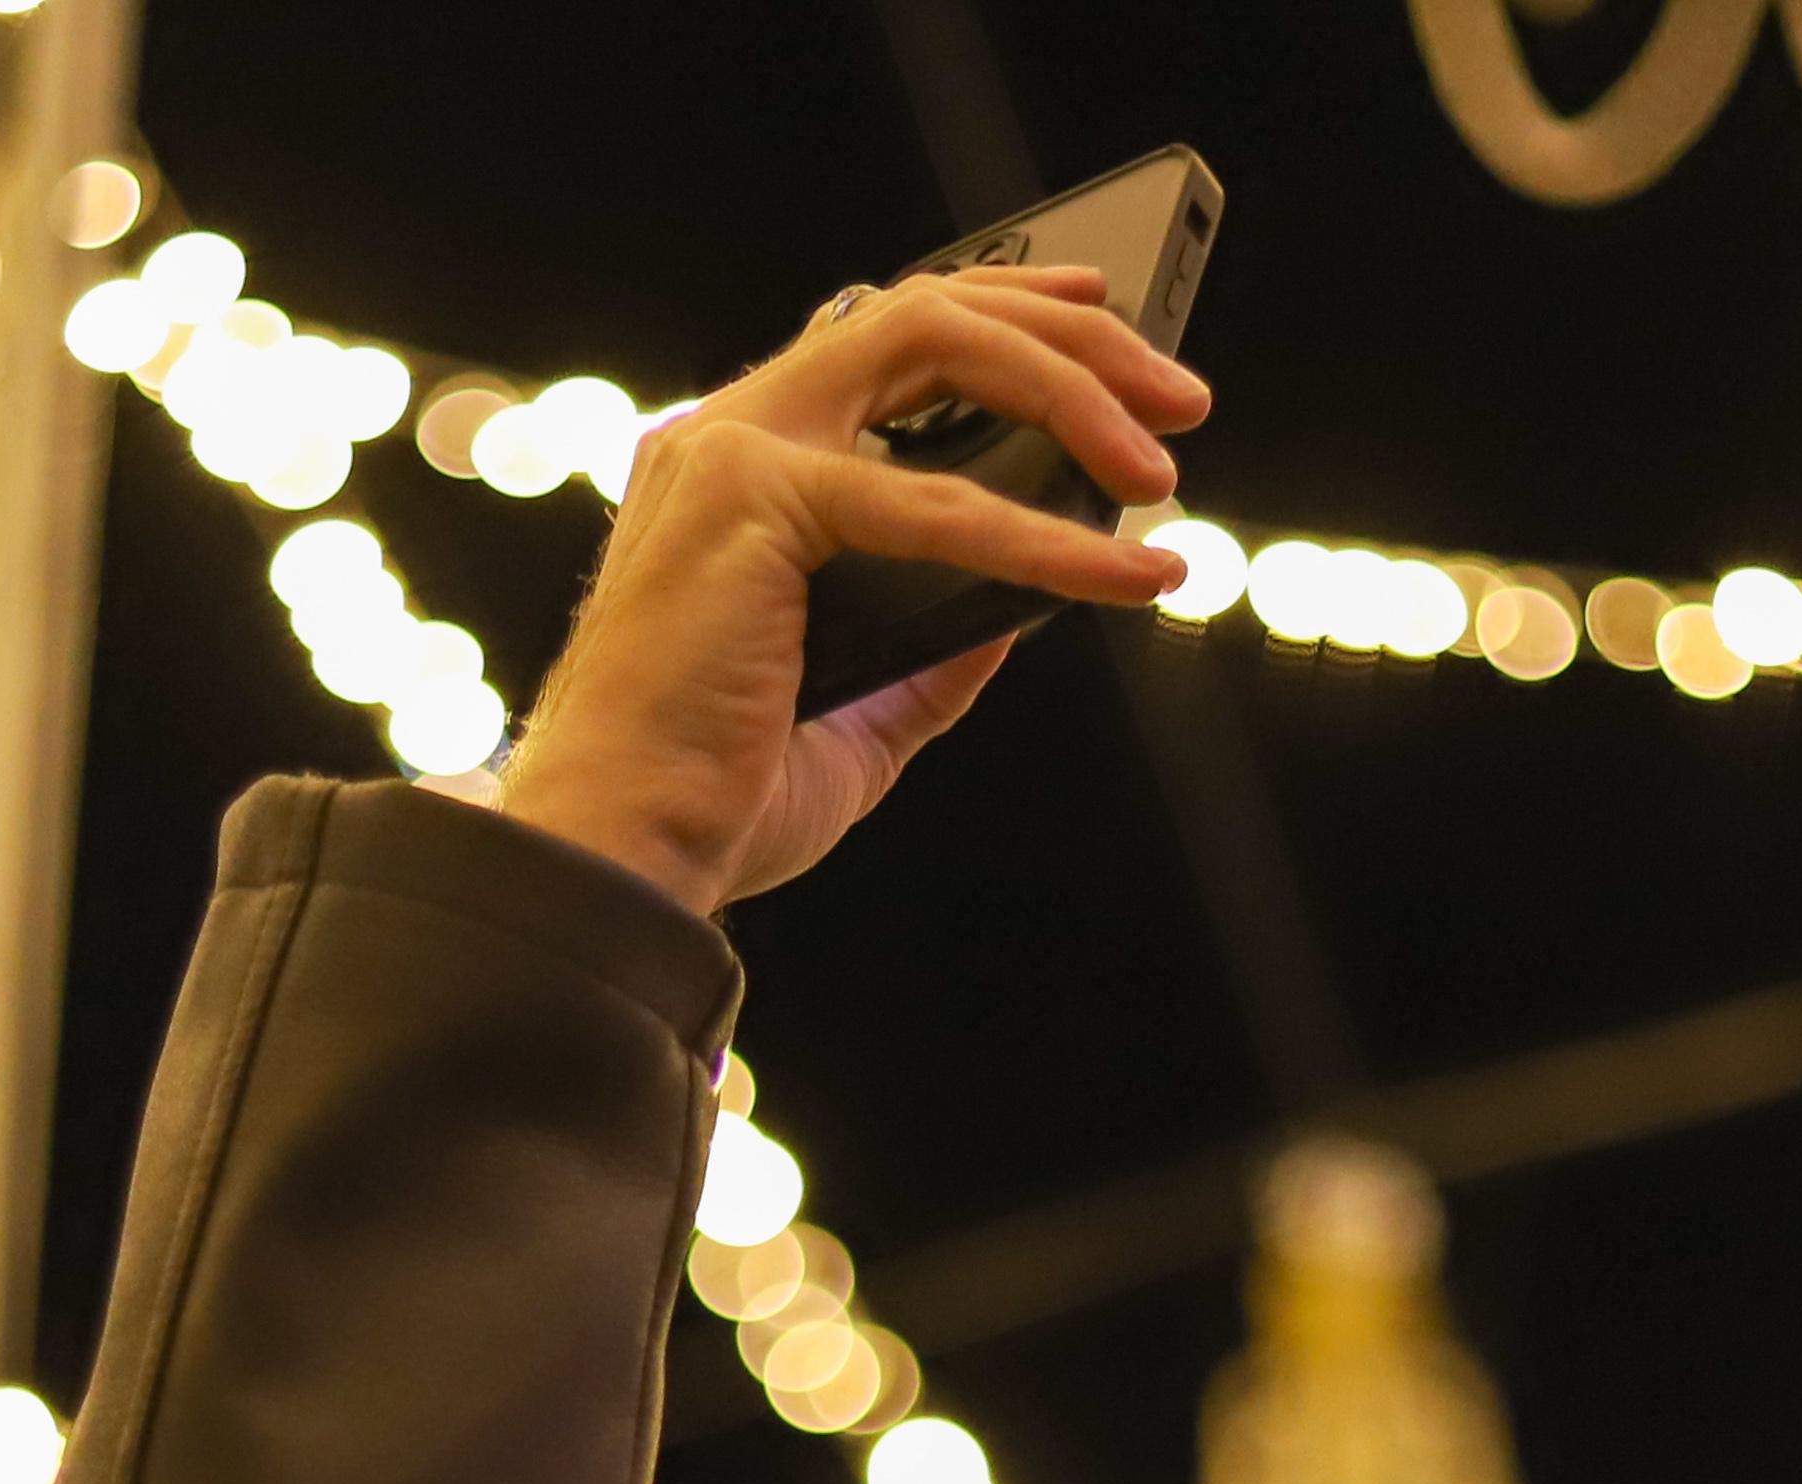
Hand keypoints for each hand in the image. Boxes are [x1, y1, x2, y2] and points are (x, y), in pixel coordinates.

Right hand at [498, 266, 1208, 913]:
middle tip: (1178, 398)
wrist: (624, 852)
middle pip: (921, 314)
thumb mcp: (866, 710)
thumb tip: (1032, 603)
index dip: (1002, 312)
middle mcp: (726, 432)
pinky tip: (1122, 571)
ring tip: (1160, 466)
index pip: (882, 337)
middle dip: (1068, 335)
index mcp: (738, 468)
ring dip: (1069, 387)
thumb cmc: (712, 793)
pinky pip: (935, 502)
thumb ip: (939, 642)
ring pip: (929, 343)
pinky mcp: (749, 501)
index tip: (1102, 323)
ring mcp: (730, 450)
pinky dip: (1045, 537)